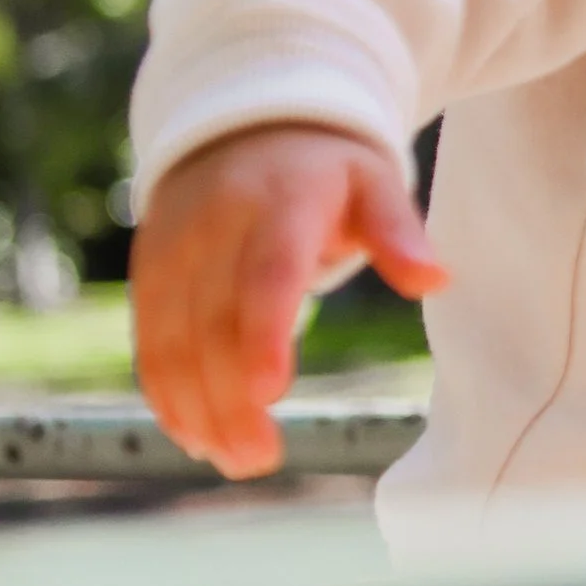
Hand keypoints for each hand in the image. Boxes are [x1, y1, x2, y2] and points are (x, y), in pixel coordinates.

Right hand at [132, 125, 446, 480]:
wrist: (243, 123)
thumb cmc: (325, 171)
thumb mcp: (372, 182)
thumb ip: (399, 231)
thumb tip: (436, 279)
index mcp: (280, 201)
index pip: (268, 272)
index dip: (263, 333)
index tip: (270, 393)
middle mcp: (216, 225)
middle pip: (214, 320)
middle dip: (229, 397)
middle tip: (259, 459)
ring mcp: (174, 248)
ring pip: (173, 337)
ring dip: (196, 406)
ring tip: (235, 461)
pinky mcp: (150, 271)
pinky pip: (149, 338)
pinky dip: (165, 390)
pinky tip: (193, 436)